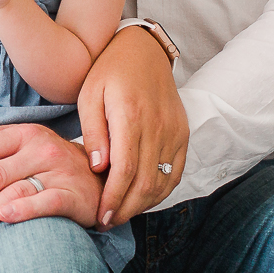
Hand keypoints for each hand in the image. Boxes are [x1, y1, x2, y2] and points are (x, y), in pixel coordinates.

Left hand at [0, 124, 102, 235]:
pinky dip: (24, 210)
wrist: (105, 177)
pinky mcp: (73, 196)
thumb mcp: (25, 144)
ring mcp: (57, 172)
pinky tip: (4, 219)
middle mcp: (39, 149)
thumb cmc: (53, 163)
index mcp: (21, 134)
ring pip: (12, 190)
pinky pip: (45, 202)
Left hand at [78, 26, 188, 226]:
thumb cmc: (109, 71)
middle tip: (107, 222)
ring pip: (164, 181)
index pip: (126, 170)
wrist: (143, 50)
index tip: (100, 216)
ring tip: (120, 214)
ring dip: (143, 204)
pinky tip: (141, 199)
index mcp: (132, 115)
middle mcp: (159, 126)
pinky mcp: (184, 133)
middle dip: (126, 209)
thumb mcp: (89, 95)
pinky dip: (160, 191)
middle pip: (147, 182)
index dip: (113, 198)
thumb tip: (98, 169)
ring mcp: (175, 130)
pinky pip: (176, 171)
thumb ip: (94, 132)